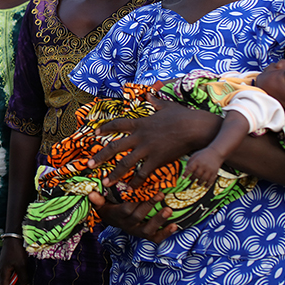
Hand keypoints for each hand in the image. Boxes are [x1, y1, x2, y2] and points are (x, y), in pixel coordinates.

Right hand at [0, 237, 29, 284]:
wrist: (12, 239)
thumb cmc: (16, 251)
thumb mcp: (21, 265)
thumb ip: (23, 277)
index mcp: (3, 273)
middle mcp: (0, 272)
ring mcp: (2, 269)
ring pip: (5, 283)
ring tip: (24, 284)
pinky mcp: (4, 266)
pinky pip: (7, 277)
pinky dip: (14, 281)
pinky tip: (21, 277)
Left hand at [89, 95, 219, 187]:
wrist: (196, 129)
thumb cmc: (182, 116)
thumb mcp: (167, 106)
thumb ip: (155, 102)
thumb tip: (148, 94)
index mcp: (140, 123)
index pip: (117, 124)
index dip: (105, 129)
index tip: (94, 134)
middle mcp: (140, 137)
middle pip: (114, 147)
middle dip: (100, 157)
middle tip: (89, 165)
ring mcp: (147, 149)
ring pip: (125, 164)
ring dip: (114, 174)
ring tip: (105, 183)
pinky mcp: (157, 160)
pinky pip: (143, 174)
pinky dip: (135, 183)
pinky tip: (129, 190)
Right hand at [89, 190, 177, 243]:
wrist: (111, 220)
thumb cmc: (108, 206)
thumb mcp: (100, 203)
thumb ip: (97, 199)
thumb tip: (91, 192)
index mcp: (117, 216)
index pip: (126, 210)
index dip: (134, 202)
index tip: (142, 190)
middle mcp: (127, 226)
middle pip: (138, 217)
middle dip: (149, 205)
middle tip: (160, 193)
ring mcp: (136, 232)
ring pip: (148, 230)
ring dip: (159, 220)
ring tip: (169, 209)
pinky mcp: (145, 236)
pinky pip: (155, 238)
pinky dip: (166, 233)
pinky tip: (175, 226)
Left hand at [184, 148, 219, 186]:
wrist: (216, 152)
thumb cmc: (204, 154)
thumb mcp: (195, 155)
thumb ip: (190, 161)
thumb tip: (185, 169)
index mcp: (197, 161)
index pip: (190, 169)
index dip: (186, 174)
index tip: (183, 178)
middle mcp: (203, 165)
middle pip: (196, 174)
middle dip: (192, 178)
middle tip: (190, 179)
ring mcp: (209, 169)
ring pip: (203, 179)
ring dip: (199, 183)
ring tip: (197, 184)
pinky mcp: (215, 172)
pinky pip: (211, 180)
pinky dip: (208, 185)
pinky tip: (205, 187)